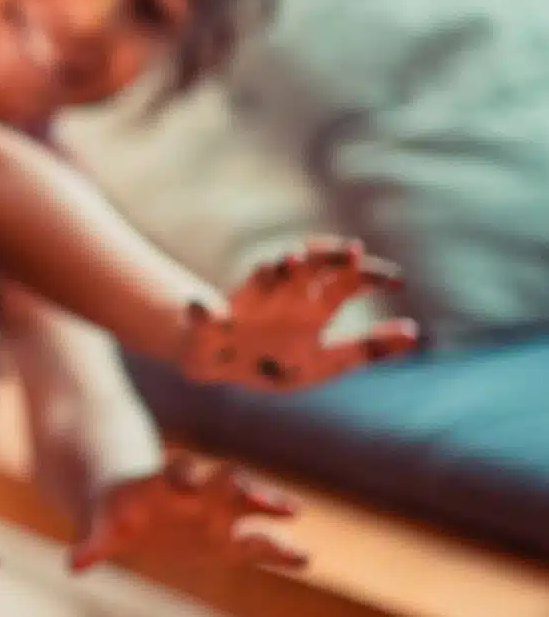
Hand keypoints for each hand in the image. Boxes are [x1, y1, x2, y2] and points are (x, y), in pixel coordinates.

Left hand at [71, 454, 305, 572]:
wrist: (134, 511)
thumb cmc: (119, 516)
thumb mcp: (103, 529)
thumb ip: (93, 544)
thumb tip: (73, 565)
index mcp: (162, 487)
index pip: (175, 473)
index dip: (182, 473)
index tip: (187, 476)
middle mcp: (197, 493)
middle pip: (220, 479)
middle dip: (235, 481)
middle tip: (251, 489)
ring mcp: (221, 512)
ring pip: (250, 501)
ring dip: (269, 502)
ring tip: (293, 509)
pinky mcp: (234, 539)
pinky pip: (262, 543)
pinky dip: (280, 551)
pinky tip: (304, 558)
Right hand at [178, 238, 419, 389]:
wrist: (221, 364)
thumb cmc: (276, 362)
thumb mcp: (327, 363)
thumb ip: (367, 348)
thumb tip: (417, 334)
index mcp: (314, 308)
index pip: (347, 281)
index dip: (372, 276)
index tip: (401, 282)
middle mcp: (284, 297)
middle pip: (313, 267)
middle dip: (330, 257)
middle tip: (353, 252)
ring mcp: (248, 305)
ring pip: (267, 276)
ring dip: (277, 269)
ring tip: (289, 261)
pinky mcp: (211, 322)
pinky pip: (202, 314)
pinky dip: (201, 310)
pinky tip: (200, 308)